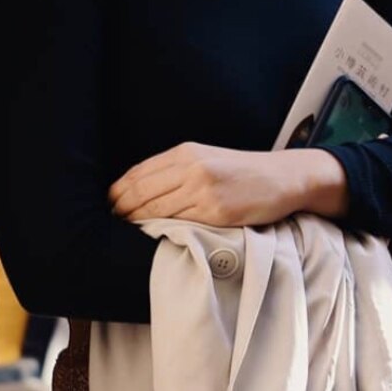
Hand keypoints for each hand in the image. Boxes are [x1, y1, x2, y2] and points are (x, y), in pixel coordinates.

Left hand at [108, 142, 348, 227]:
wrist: (282, 178)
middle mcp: (192, 168)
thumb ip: (175, 170)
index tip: (108, 206)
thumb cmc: (241, 172)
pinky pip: (179, 224)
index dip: (117, 193)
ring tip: (126, 233)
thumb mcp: (206, 159)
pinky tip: (152, 237)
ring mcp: (203, 190)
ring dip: (136, 224)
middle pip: (140, 192)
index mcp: (185, 152)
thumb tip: (138, 191)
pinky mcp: (216, 212)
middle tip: (112, 224)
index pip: (138, 174)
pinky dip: (161, 232)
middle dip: (120, 210)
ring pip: (155, 210)